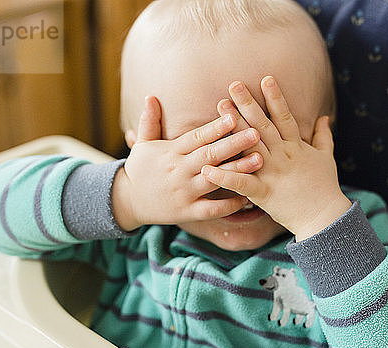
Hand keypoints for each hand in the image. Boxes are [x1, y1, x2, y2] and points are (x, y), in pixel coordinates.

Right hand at [112, 96, 263, 230]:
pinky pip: (212, 209)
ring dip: (237, 170)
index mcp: (171, 152)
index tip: (233, 115)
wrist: (128, 202)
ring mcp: (184, 192)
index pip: (196, 137)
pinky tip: (247, 197)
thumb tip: (150, 96)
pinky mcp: (187, 212)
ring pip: (214, 180)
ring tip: (259, 160)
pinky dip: (229, 205)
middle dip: (234, 144)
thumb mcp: (142, 144)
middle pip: (210, 155)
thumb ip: (149, 121)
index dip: (215, 127)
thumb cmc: (140, 170)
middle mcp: (179, 171)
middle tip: (256, 133)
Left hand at [201, 77, 350, 240]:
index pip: (284, 117)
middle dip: (248, 104)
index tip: (265, 78)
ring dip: (234, 128)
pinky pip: (241, 183)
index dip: (275, 98)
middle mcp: (283, 156)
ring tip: (219, 111)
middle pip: (263, 126)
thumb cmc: (325, 188)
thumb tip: (324, 117)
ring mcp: (272, 174)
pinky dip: (224, 176)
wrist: (325, 218)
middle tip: (233, 85)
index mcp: (296, 147)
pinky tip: (207, 168)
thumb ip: (322, 136)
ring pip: (250, 147)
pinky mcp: (263, 193)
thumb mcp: (326, 158)